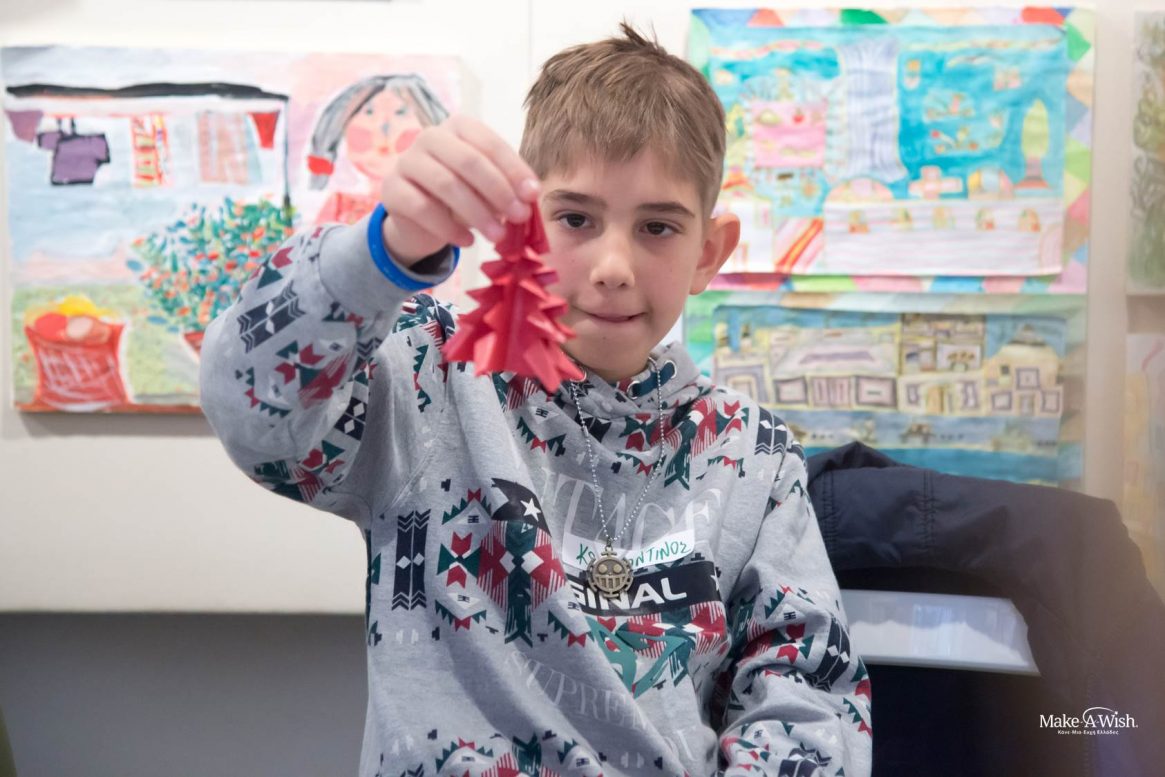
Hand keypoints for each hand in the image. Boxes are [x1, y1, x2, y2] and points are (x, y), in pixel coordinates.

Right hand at [379, 114, 540, 266]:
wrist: (421, 219)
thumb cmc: (462, 196)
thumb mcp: (488, 188)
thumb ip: (507, 187)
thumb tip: (530, 196)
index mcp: (458, 127)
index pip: (489, 143)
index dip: (514, 170)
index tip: (534, 195)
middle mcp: (430, 136)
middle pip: (469, 161)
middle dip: (499, 191)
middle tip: (519, 217)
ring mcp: (407, 161)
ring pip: (446, 184)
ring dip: (477, 213)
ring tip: (497, 236)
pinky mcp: (392, 189)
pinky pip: (423, 209)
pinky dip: (450, 229)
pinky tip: (468, 242)